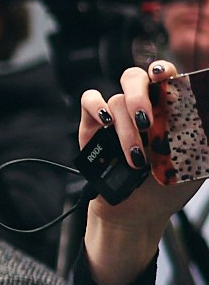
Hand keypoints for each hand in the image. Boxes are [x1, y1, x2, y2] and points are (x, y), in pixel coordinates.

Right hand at [81, 62, 203, 284]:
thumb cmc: (167, 188)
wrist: (136, 213)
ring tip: (135, 157)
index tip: (164, 77)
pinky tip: (105, 124)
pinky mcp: (93, 126)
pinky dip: (95, 107)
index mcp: (168, 110)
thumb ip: (204, 140)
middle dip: (140, 95)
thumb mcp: (197, 164)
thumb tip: (207, 117)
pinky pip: (89, 101)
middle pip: (135, 78)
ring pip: (115, 101)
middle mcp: (141, 108)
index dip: (164, 71)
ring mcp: (116, 116)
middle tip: (146, 122)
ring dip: (126, 129)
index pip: (166, 78)